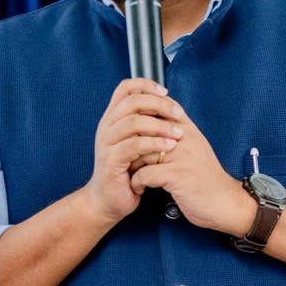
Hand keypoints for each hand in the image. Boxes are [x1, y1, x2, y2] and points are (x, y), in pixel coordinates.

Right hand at [82, 79, 186, 225]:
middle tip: (178, 114)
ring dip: (160, 125)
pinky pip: (134, 145)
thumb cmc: (126, 172)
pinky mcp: (111, 160)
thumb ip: (147, 124)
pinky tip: (169, 146)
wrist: (109, 200)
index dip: (146, 85)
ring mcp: (106, 143)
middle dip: (159, 104)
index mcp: (113, 118)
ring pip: (133, 122)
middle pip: (132, 102)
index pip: (125, 88)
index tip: (165, 92)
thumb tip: (169, 105)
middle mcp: (107, 127)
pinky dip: (154, 143)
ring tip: (178, 133)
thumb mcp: (137, 142)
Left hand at [129, 103, 255, 234]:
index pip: (157, 107)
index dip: (138, 117)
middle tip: (124, 158)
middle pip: (144, 128)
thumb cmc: (205, 178)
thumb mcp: (193, 147)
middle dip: (130, 145)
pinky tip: (139, 188)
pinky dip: (137, 183)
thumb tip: (150, 121)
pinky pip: (145, 174)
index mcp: (187, 128)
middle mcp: (184, 137)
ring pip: (141, 151)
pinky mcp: (178, 175)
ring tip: (131, 174)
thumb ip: (175, 133)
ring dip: (131, 165)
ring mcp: (182, 155)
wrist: (226, 202)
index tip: (128, 135)